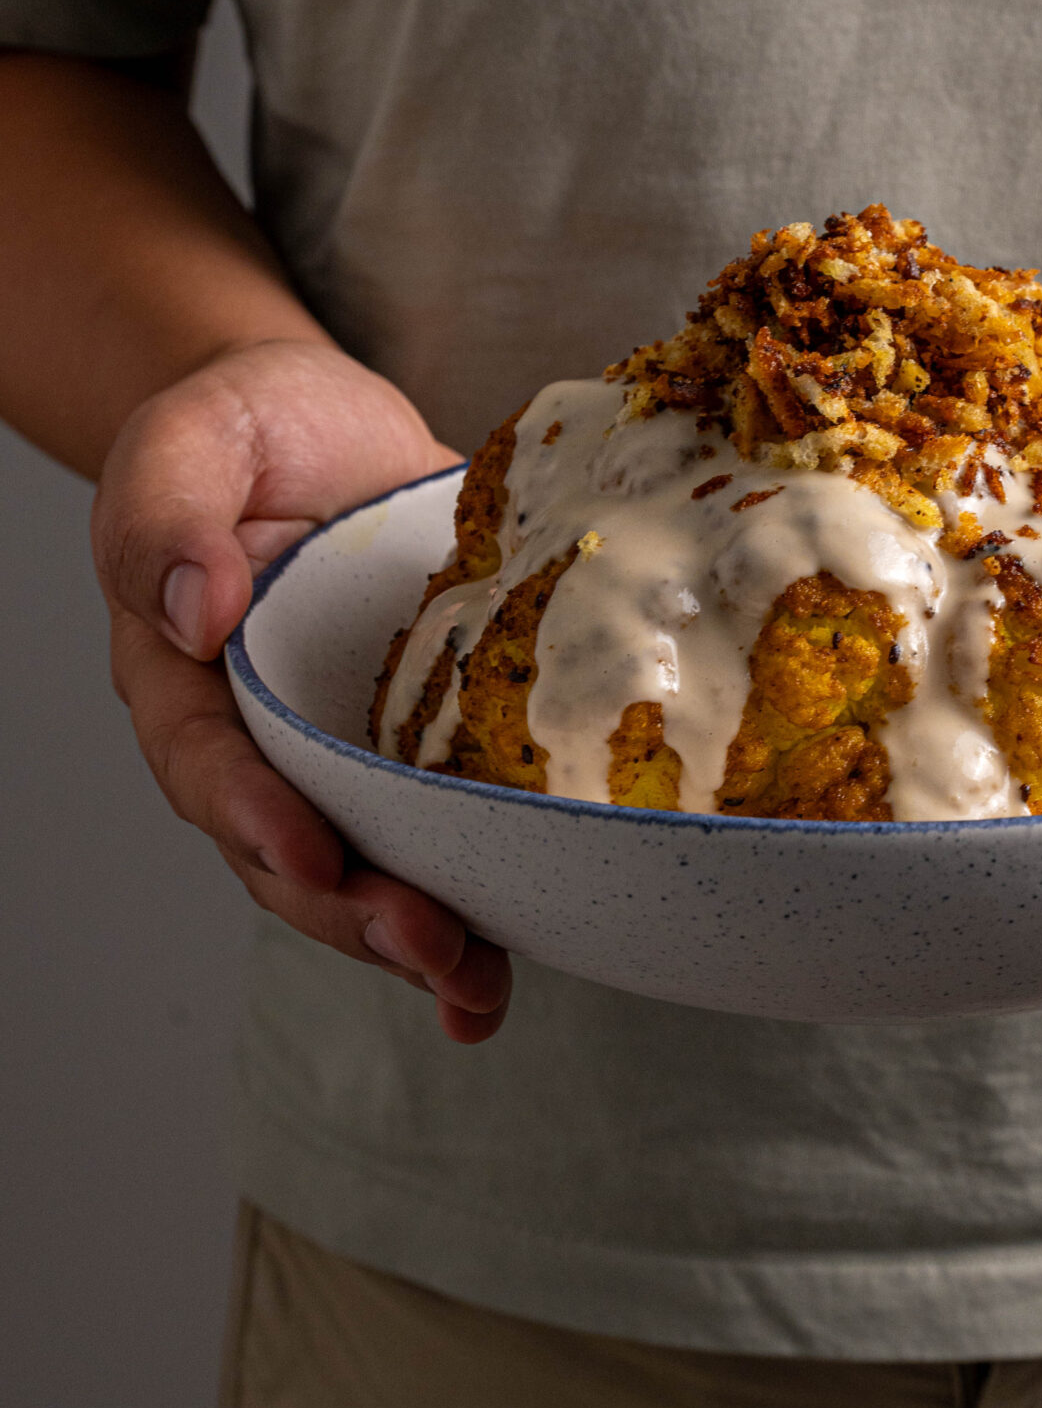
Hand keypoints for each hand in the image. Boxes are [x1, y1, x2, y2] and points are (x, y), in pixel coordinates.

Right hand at [92, 339, 511, 1040]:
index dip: (257, 820)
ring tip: (476, 983)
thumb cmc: (247, 429)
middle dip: (355, 913)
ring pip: (365, 876)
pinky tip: (505, 974)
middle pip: (290, 855)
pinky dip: (476, 913)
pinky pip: (441, 844)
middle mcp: (261, 742)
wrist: (327, 425)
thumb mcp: (190, 440)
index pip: (210, 767)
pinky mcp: (425, 753)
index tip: (311, 857)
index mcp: (185, 680)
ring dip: (419, 941)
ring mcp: (345, 758)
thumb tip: (191, 605)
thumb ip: (171, 514)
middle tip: (427, 943)